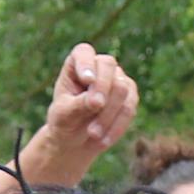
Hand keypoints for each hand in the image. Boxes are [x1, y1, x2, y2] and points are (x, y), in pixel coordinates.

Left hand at [26, 45, 139, 181]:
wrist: (76, 141)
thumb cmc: (64, 122)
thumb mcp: (64, 115)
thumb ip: (78, 105)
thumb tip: (98, 101)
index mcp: (76, 63)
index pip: (84, 53)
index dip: (87, 63)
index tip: (87, 80)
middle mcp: (99, 66)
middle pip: (108, 66)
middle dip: (102, 90)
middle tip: (93, 110)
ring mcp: (117, 79)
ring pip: (122, 88)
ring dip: (108, 114)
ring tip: (93, 134)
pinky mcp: (130, 96)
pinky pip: (129, 108)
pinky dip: (117, 125)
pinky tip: (104, 140)